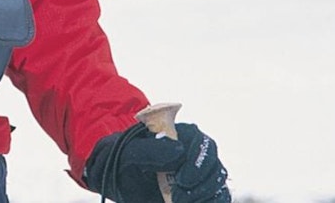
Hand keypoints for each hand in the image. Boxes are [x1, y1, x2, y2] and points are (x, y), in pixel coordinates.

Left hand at [84, 122, 229, 202]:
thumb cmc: (119, 161)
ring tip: (179, 202)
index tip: (182, 180)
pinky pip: (218, 197)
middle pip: (214, 164)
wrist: (116, 182)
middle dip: (202, 184)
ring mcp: (196, 175)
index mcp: (177, 137)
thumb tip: (178, 149)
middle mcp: (191, 154)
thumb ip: (149, 149)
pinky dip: (211, 201)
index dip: (197, 161)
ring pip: (218, 184)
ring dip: (205, 196)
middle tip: (179, 197)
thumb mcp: (127, 153)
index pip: (200, 141)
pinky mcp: (198, 193)